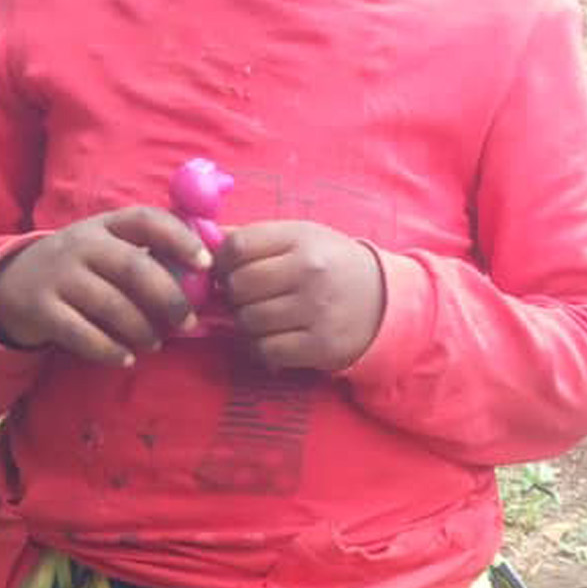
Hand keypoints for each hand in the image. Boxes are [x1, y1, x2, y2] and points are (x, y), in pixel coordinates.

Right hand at [0, 206, 205, 365]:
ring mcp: (57, 275)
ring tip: (155, 343)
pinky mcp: (40, 309)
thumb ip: (148, 254)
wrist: (11, 284)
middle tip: (187, 321)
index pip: (147, 220)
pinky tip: (126, 358)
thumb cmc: (80, 268)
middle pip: (133, 268)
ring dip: (141, 329)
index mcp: (105, 224)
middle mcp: (80, 244)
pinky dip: (109, 350)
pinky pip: (82, 334)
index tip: (206, 264)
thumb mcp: (106, 248)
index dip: (180, 239)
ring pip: (111, 305)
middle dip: (168, 297)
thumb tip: (205, 274)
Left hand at [215, 220, 383, 371]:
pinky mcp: (320, 345)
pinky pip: (266, 350)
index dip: (220, 260)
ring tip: (259, 315)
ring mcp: (316, 310)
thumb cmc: (331, 264)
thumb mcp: (301, 237)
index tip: (224, 269)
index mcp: (301, 239)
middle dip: (231, 294)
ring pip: (248, 320)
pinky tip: (269, 337)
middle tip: (242, 296)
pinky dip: (259, 346)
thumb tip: (204, 239)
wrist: (383, 300)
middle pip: (238, 285)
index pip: (237, 246)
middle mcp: (309, 272)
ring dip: (244, 322)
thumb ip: (255, 238)